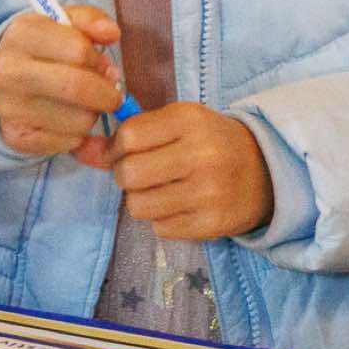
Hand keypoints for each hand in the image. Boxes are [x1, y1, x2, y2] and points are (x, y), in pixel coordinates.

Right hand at [0, 6, 122, 157]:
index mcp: (22, 35)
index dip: (99, 61)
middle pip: (78, 87)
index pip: (78, 50)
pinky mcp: (16, 137)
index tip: (102, 67)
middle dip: (107, 95)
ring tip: (82, 105)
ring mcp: (10, 107)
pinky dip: (79, 135)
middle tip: (111, 95)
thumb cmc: (40, 49)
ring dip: (92, 115)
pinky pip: (69, 142)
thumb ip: (91, 20)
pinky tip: (68, 121)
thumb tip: (112, 33)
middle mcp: (10, 72)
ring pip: (79, 120)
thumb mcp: (61, 24)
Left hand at [98, 102, 273, 239]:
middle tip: (140, 174)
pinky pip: (160, 228)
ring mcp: (208, 192)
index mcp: (190, 120)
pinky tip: (180, 206)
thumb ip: (129, 135)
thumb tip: (81, 151)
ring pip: (139, 206)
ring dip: (141, 200)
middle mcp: (201, 154)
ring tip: (160, 191)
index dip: (117, 147)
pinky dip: (162, 219)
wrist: (266, 171)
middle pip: (129, 174)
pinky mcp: (211, 224)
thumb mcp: (177, 125)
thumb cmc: (210, 141)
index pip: (128, 136)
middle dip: (125, 176)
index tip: (126, 151)